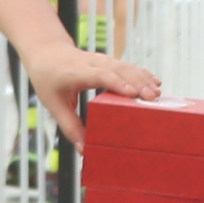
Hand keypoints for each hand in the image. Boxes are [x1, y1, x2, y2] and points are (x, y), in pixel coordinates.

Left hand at [17, 40, 160, 150]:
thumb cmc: (48, 80)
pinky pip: (126, 65)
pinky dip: (141, 73)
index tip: (131, 93)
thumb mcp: (53, 104)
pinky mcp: (108, 60)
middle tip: (152, 98)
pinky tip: (155, 82)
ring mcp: (99, 59)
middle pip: (116, 70)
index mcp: (73, 73)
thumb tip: (84, 150)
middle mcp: (88, 63)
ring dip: (142, 78)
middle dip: (136, 83)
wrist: (46, 51)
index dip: (115, 83)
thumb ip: (70, 127)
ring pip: (124, 66)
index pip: (97, 75)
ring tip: (157, 93)